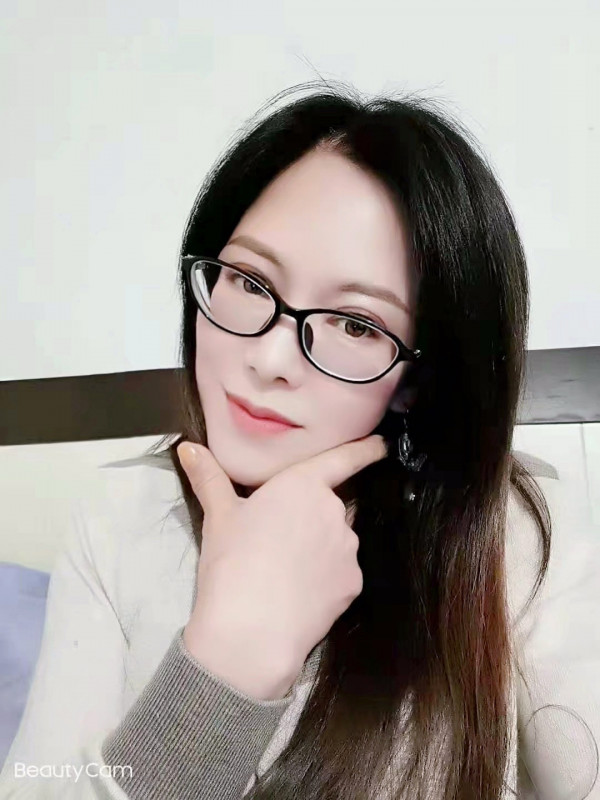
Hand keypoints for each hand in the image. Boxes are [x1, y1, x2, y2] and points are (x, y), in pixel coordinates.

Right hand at [179, 434, 386, 697]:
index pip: (344, 459)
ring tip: (286, 570)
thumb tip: (187, 447)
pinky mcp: (354, 584)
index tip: (382, 444)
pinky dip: (326, 578)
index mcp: (303, 485)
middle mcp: (334, 511)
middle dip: (312, 515)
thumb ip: (208, 477)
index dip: (365, 449)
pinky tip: (301, 593)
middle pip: (331, 505)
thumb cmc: (231, 563)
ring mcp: (349, 549)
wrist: (250, 632)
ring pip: (337, 540)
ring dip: (320, 546)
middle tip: (281, 536)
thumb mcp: (217, 516)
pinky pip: (341, 572)